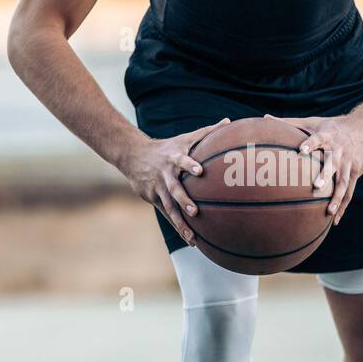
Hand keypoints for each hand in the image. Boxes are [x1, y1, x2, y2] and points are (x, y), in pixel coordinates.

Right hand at [120, 117, 231, 245]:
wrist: (134, 155)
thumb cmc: (167, 147)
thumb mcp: (184, 138)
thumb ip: (207, 132)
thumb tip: (228, 121)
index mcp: (174, 158)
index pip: (183, 161)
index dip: (190, 165)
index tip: (200, 171)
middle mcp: (165, 174)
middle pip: (174, 189)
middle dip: (184, 200)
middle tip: (195, 211)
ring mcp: (158, 188)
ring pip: (169, 208)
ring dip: (180, 223)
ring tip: (193, 238)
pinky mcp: (153, 199)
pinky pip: (167, 215)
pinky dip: (178, 227)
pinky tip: (190, 240)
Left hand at [263, 111, 362, 224]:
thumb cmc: (333, 126)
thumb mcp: (313, 122)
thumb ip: (290, 122)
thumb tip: (265, 117)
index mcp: (327, 136)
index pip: (318, 139)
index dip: (311, 143)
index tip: (302, 149)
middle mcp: (338, 151)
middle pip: (332, 164)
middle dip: (326, 175)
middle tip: (317, 186)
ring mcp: (348, 164)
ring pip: (343, 182)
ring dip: (337, 197)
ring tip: (329, 212)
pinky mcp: (355, 172)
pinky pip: (349, 192)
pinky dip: (343, 205)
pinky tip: (334, 220)